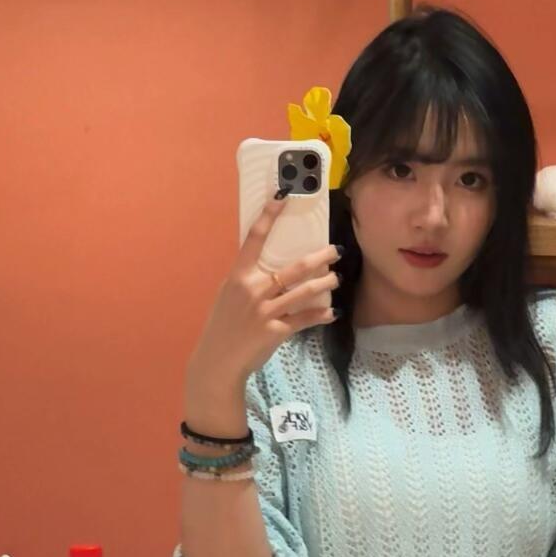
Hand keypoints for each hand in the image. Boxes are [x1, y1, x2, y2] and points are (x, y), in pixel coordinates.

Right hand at [186, 190, 340, 401]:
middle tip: (336, 250)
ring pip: (304, 292)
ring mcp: (265, 311)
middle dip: (320, 257)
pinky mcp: (276, 331)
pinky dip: (320, 315)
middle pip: (294, 267)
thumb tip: (270, 268)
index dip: (268, 216)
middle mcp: (253, 290)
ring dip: (325, 283)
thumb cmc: (224, 325)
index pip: (254, 239)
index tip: (282, 196)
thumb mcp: (229, 296)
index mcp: (238, 276)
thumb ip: (247, 280)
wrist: (218, 360)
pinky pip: (304, 319)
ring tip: (337, 277)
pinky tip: (332, 312)